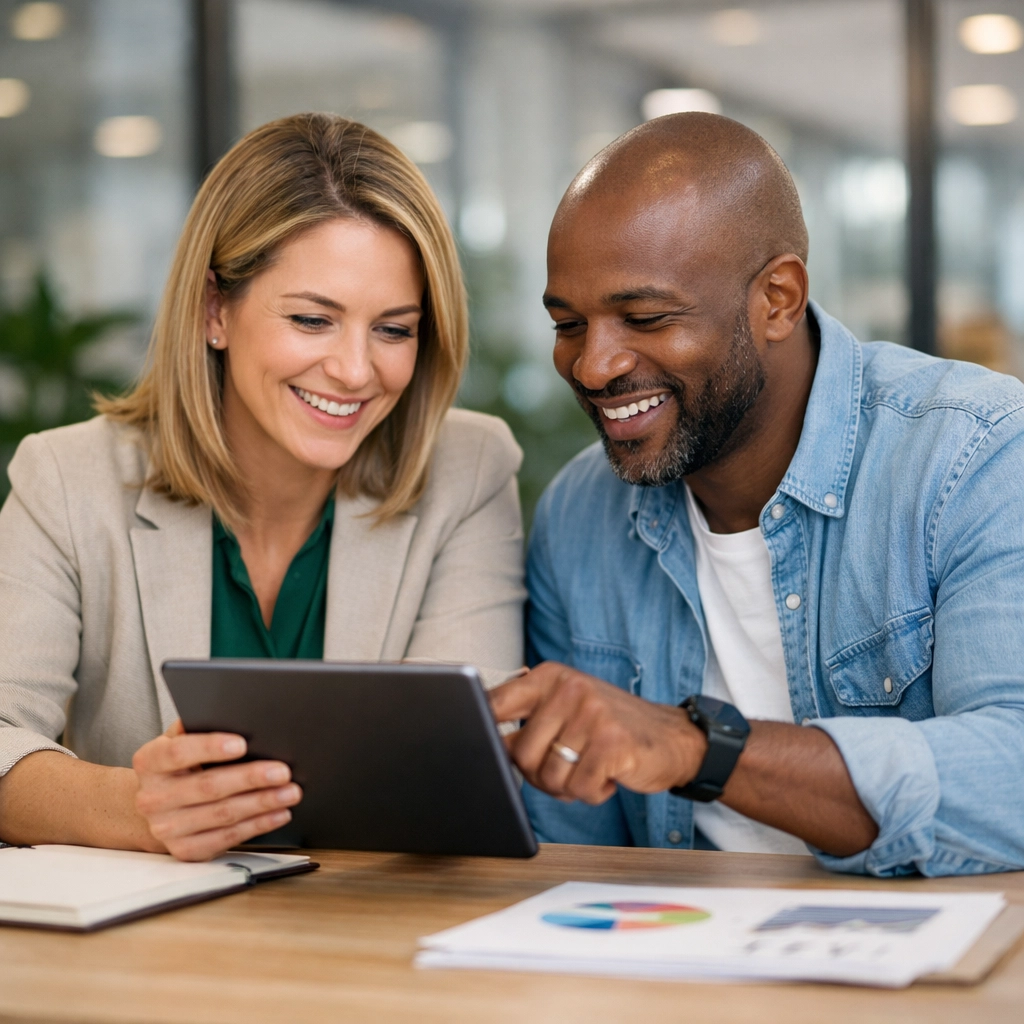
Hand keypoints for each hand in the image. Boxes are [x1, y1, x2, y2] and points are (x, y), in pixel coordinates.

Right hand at [133, 720, 301, 860]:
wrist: (159, 804)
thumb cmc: (180, 765)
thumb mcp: (180, 740)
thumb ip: (200, 727)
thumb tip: (237, 715)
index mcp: (150, 762)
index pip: (178, 752)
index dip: (210, 747)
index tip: (242, 743)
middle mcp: (153, 797)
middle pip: (208, 786)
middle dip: (251, 778)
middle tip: (283, 771)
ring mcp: (167, 828)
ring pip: (222, 814)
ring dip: (262, 803)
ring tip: (290, 792)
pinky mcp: (185, 850)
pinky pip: (228, 838)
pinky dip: (258, 825)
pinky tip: (279, 813)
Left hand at [489, 662, 706, 803]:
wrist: (673, 738)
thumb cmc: (610, 727)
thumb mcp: (568, 707)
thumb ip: (529, 717)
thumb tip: (483, 742)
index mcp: (551, 677)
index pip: (496, 702)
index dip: (479, 729)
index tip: (477, 746)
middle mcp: (570, 689)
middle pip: (520, 754)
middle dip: (538, 776)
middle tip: (564, 771)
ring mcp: (593, 714)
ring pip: (549, 777)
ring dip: (567, 787)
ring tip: (589, 769)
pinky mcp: (614, 744)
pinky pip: (579, 789)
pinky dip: (592, 793)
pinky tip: (609, 776)